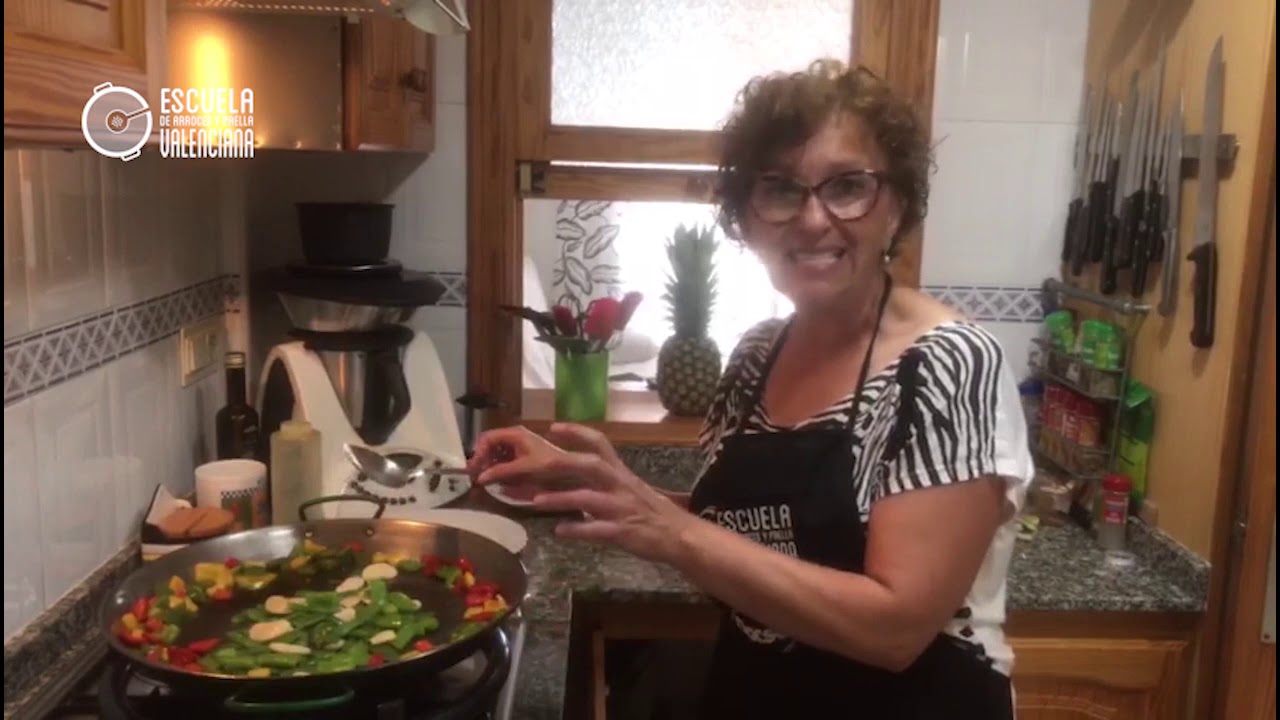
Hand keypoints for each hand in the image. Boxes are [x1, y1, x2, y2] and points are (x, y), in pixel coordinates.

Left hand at [468, 424, 693, 563]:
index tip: (553, 427)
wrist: (680, 536)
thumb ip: (603, 485)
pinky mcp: (623, 532)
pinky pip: (597, 529)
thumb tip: (574, 484)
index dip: (577, 433)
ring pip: (588, 498)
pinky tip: (560, 531)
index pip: (600, 443)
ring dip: (561, 499)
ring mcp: (621, 508)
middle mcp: (620, 485)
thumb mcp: (629, 491)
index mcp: (621, 473)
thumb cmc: (653, 513)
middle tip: (539, 463)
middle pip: (592, 465)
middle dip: (564, 462)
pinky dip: (577, 530)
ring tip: (536, 502)